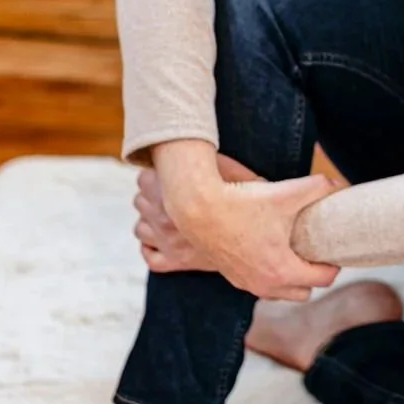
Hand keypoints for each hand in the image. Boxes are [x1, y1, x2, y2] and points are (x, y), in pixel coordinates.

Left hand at [133, 155, 256, 275]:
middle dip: (152, 195)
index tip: (168, 172)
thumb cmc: (252, 199)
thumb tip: (194, 141)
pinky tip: (163, 238)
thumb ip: (208, 157)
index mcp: (171, 193)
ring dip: (149, 219)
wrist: (264, 239)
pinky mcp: (176, 262)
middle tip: (171, 191)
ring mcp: (168, 244)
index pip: (143, 178)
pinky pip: (150, 256)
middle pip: (139, 201)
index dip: (156, 173)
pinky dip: (152, 247)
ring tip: (168, 212)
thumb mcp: (231, 168)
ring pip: (140, 229)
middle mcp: (164, 220)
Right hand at [135, 153, 340, 299]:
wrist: (197, 207)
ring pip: (280, 293)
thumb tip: (338, 185)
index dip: (334, 263)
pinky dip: (268, 274)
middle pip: (303, 293)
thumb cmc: (243, 202)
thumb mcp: (287, 192)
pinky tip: (267, 248)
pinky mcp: (230, 276)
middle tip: (314, 249)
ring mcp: (245, 283)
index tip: (332, 247)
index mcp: (283, 272)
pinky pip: (259, 285)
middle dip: (313, 274)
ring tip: (292, 250)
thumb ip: (318, 187)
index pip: (324, 279)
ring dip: (289, 277)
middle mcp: (265, 285)